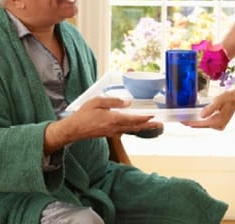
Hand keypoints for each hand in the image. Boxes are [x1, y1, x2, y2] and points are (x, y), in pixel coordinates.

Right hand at [45, 96, 161, 153]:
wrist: (74, 129)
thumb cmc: (84, 114)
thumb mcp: (97, 102)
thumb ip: (113, 101)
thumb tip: (128, 102)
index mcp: (113, 119)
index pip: (133, 119)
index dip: (144, 118)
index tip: (154, 116)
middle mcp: (115, 128)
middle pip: (136, 127)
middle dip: (148, 125)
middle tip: (160, 124)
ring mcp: (113, 132)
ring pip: (131, 130)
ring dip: (143, 127)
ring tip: (153, 125)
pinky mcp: (110, 133)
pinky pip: (125, 131)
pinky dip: (134, 128)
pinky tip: (137, 126)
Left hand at [182, 91, 234, 129]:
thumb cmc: (227, 99)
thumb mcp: (218, 101)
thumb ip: (210, 109)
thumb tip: (201, 116)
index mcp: (218, 121)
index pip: (201, 124)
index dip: (191, 123)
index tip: (184, 122)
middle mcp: (218, 126)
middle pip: (201, 126)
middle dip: (192, 124)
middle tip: (182, 121)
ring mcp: (219, 126)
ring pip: (204, 126)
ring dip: (195, 123)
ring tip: (186, 120)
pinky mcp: (218, 124)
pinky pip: (207, 124)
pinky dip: (201, 122)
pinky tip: (195, 120)